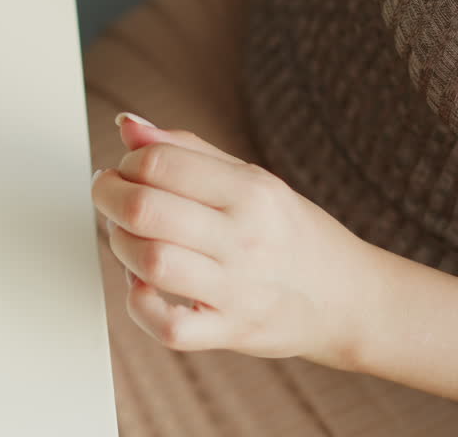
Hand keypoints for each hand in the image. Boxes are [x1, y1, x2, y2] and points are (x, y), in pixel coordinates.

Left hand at [92, 112, 372, 368]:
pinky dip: (140, 306)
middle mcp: (246, 238)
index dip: (126, 162)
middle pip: (145, 210)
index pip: (161, 163)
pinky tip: (142, 285)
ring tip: (125, 238)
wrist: (350, 300)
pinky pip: (169, 326)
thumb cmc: (289, 234)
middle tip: (108, 197)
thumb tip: (127, 125)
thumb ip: (185, 150)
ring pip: (150, 262)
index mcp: (252, 191)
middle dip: (107, 197)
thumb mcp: (251, 179)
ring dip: (119, 245)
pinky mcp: (231, 332)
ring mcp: (238, 289)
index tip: (124, 170)